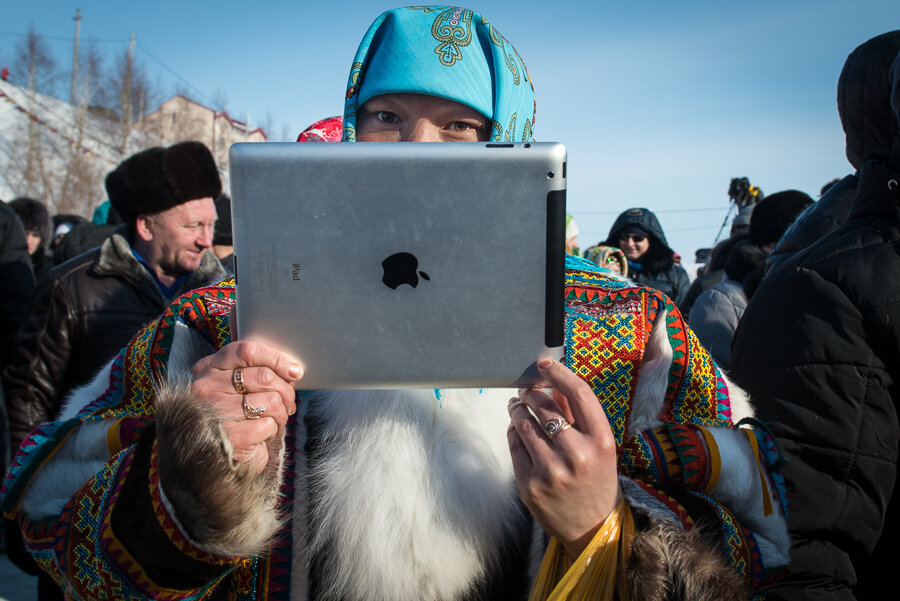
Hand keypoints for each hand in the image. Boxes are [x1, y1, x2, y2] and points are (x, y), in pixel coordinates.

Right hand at [190, 340, 301, 474]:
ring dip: (280, 414)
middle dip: (285, 391)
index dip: (277, 358)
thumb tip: (293, 370)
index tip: (295, 370)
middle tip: (287, 404)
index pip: (247, 351)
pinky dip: (273, 431)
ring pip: (271, 401)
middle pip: (265, 377)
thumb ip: (255, 372)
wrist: (214, 460)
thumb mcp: (234, 388)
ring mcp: (215, 412)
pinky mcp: (229, 437)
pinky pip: (268, 424)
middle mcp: (206, 388)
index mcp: (207, 368)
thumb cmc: (231, 418)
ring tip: (272, 420)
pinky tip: (261, 435)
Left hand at [507, 359, 620, 558]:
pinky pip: (514, 445)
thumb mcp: (600, 448)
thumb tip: (554, 382)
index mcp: (602, 442)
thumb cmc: (597, 480)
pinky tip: (517, 429)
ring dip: (517, 409)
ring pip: (523, 423)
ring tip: (517, 406)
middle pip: (545, 406)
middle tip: (526, 391)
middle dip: (531, 393)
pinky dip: (513, 431)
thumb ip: (578, 415)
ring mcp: (551, 471)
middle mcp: (577, 455)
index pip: (579, 394)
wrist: (593, 529)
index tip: (544, 364)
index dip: (559, 374)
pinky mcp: (529, 485)